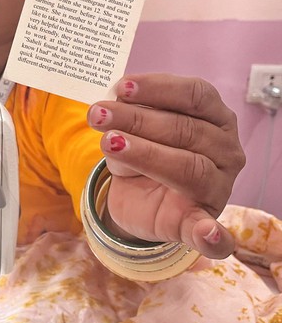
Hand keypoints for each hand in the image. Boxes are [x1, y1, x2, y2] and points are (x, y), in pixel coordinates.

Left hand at [87, 74, 245, 258]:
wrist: (139, 198)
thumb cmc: (143, 153)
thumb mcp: (135, 129)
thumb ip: (131, 115)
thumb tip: (108, 105)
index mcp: (215, 117)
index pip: (194, 94)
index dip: (158, 89)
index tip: (121, 87)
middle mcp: (225, 149)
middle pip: (185, 130)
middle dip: (136, 119)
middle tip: (98, 115)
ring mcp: (218, 187)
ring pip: (187, 168)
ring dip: (145, 154)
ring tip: (109, 143)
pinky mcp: (202, 222)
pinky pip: (212, 231)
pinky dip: (213, 236)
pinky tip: (207, 233)